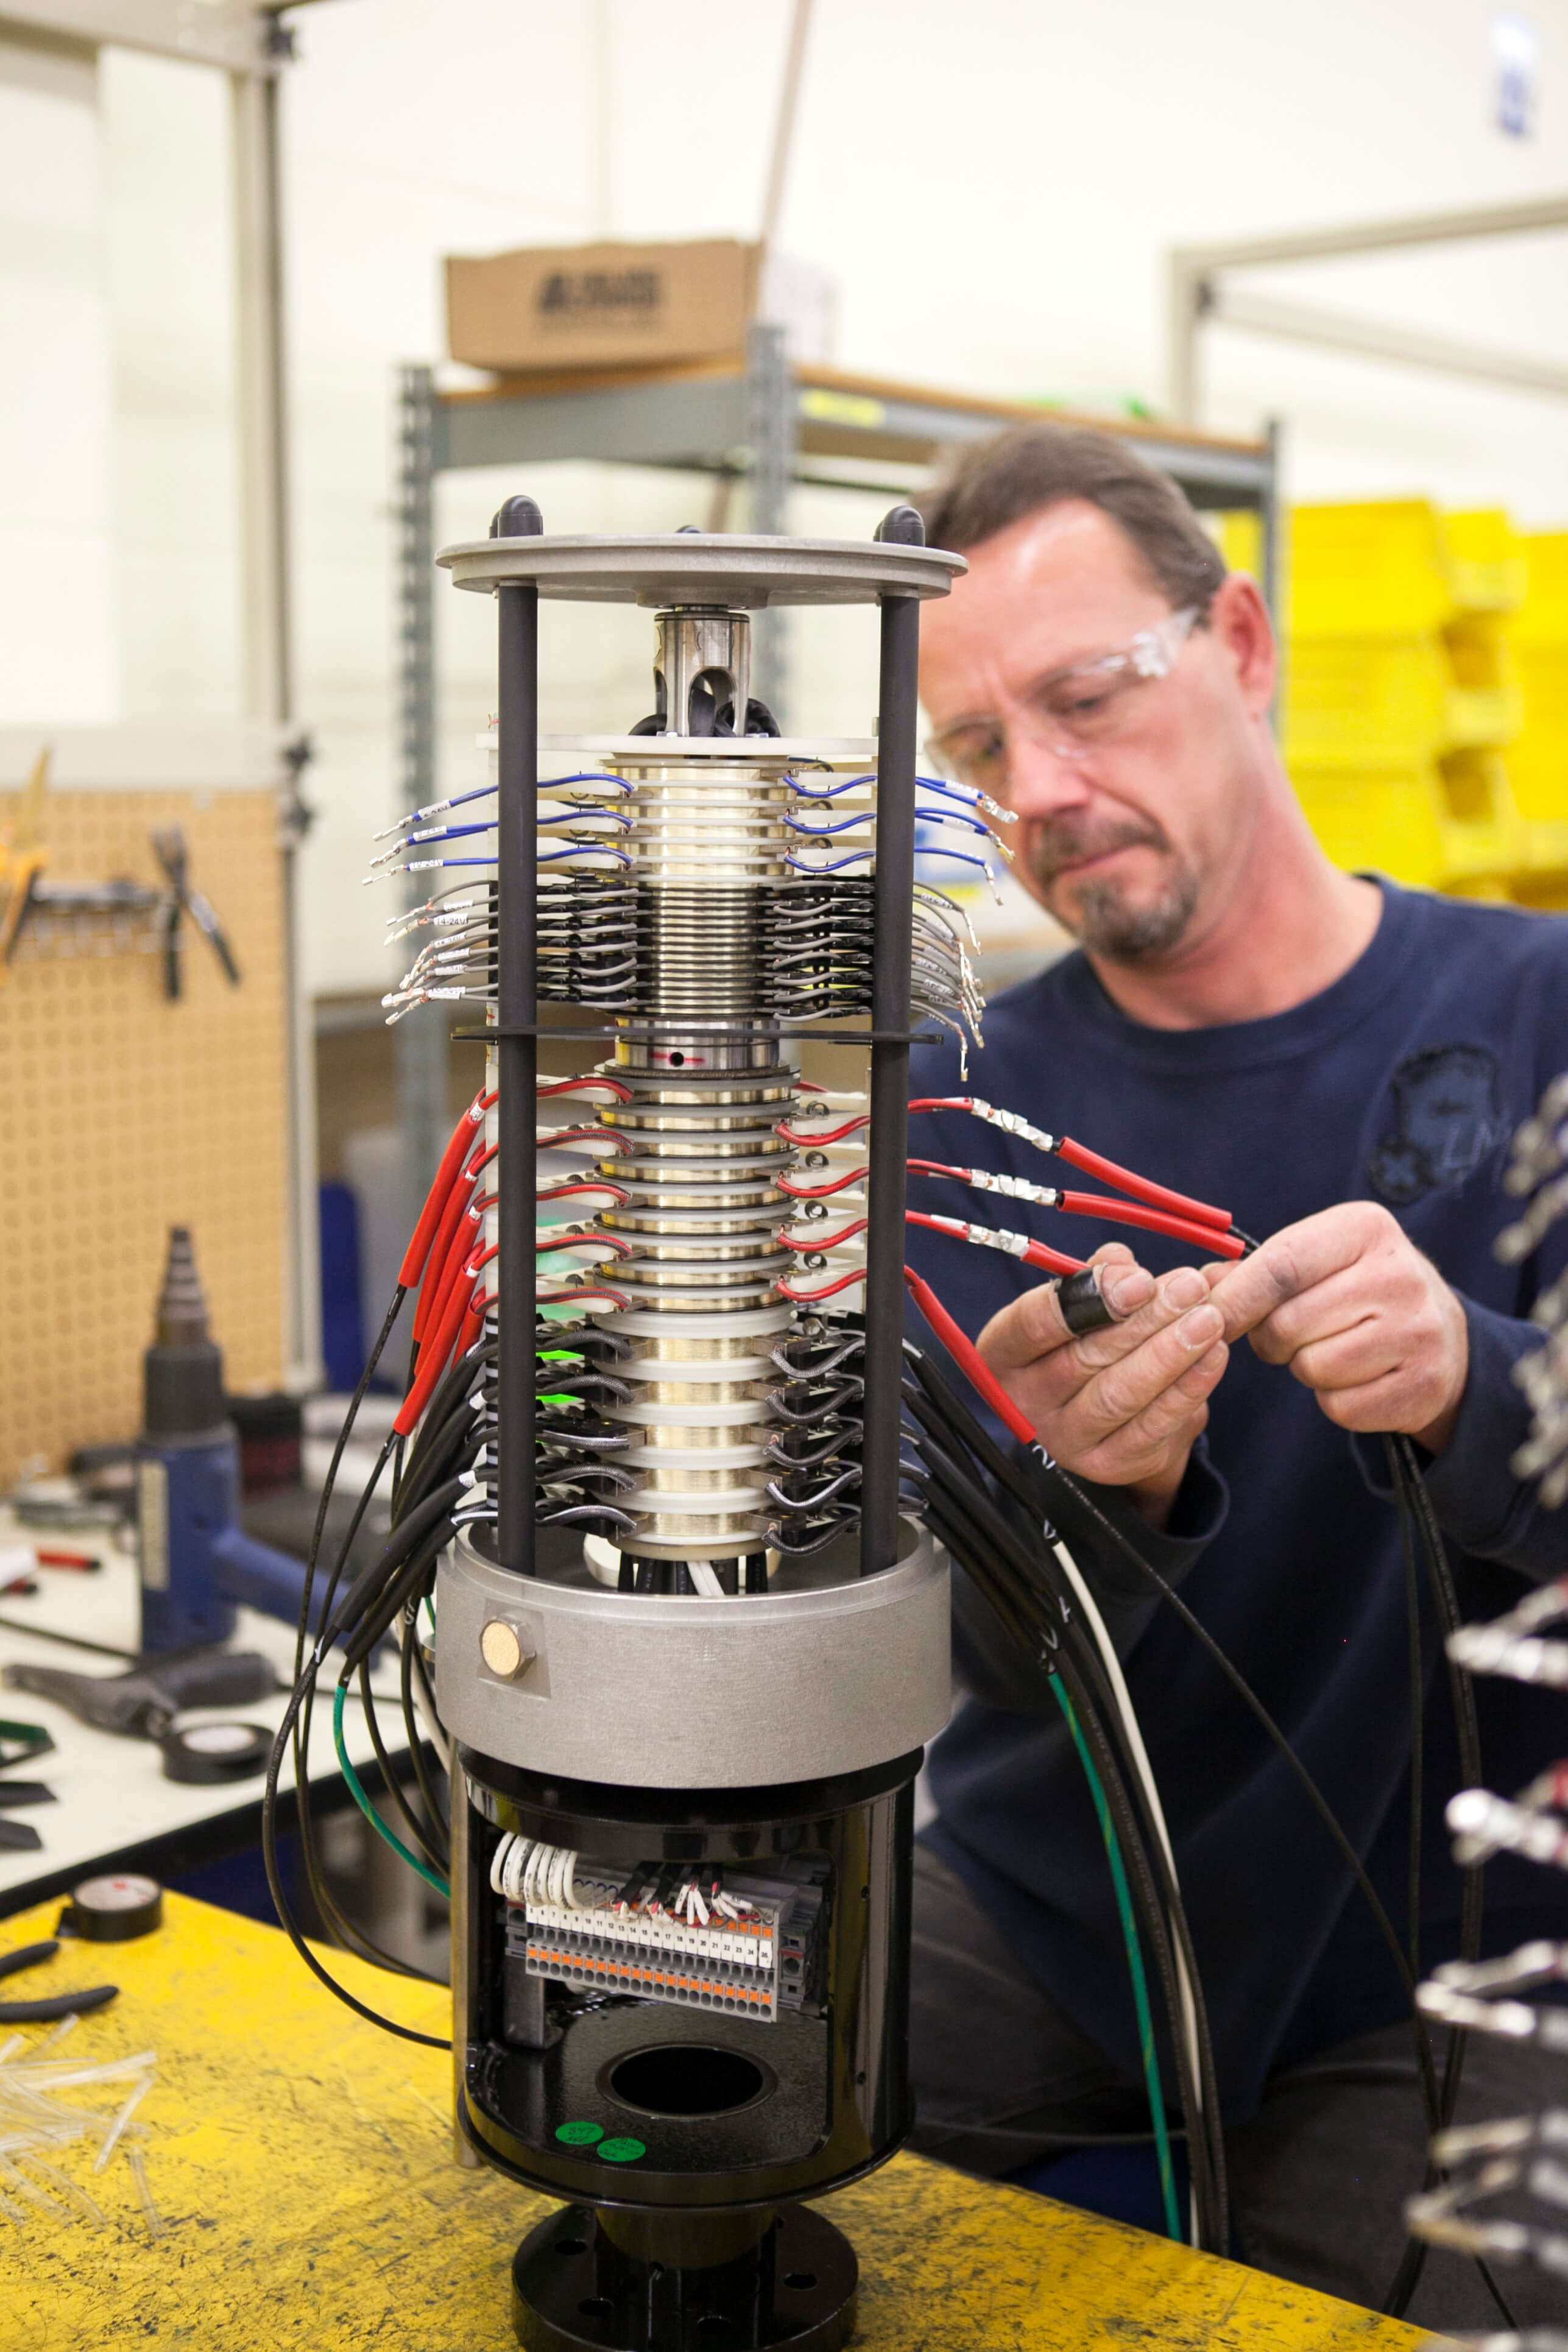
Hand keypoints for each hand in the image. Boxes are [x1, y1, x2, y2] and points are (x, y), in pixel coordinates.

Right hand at [976, 1243, 1229, 1526]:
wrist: (1100, 1414)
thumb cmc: (1086, 1339)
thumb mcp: (1083, 1302)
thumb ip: (1101, 1276)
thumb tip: (1124, 1264)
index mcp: (1004, 1351)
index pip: (1033, 1323)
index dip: (1090, 1299)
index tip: (1141, 1279)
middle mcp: (1024, 1401)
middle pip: (1083, 1359)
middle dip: (1145, 1320)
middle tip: (1190, 1289)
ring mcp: (1063, 1440)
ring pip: (1119, 1396)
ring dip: (1169, 1354)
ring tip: (1210, 1319)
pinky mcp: (1108, 1465)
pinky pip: (1152, 1427)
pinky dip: (1188, 1389)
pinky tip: (1214, 1355)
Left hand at [1205, 1202, 1468, 1451]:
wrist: (1443, 1334)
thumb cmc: (1356, 1288)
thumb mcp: (1317, 1257)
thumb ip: (1256, 1270)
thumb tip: (1197, 1287)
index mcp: (1366, 1229)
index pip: (1281, 1267)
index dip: (1235, 1299)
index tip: (1207, 1319)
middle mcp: (1400, 1276)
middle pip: (1289, 1325)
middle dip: (1271, 1338)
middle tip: (1289, 1334)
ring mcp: (1419, 1332)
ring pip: (1312, 1368)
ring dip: (1305, 1368)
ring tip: (1329, 1348)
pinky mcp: (1424, 1385)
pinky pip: (1340, 1407)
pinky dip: (1334, 1399)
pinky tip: (1356, 1377)